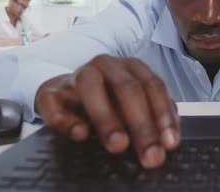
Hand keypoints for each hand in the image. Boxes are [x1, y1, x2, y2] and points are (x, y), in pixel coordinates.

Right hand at [35, 55, 179, 168]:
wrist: (64, 93)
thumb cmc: (107, 100)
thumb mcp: (133, 106)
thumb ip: (152, 117)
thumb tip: (165, 141)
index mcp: (131, 67)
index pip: (153, 86)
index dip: (163, 115)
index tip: (169, 143)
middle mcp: (106, 66)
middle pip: (127, 88)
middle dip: (141, 125)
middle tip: (149, 154)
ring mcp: (76, 75)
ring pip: (91, 87)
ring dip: (107, 118)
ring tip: (119, 144)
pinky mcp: (50, 91)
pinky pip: (55, 103)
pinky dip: (67, 120)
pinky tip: (80, 134)